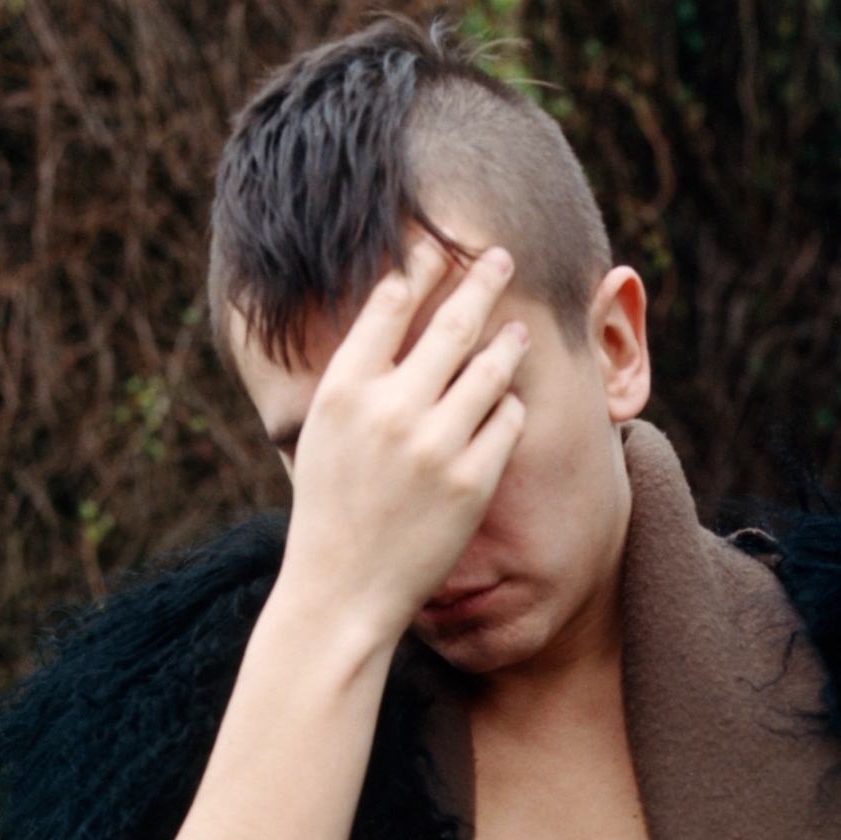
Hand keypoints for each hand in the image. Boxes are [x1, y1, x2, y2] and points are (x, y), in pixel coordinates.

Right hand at [275, 233, 529, 649]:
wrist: (341, 592)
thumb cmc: (329, 511)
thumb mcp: (324, 433)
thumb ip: (358, 378)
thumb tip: (391, 317)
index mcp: (344, 389)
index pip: (390, 302)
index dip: (421, 266)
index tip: (440, 245)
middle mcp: (389, 409)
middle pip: (450, 321)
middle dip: (481, 279)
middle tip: (499, 255)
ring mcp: (434, 445)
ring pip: (490, 368)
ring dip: (507, 342)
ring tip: (516, 332)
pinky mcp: (471, 480)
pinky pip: (506, 420)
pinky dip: (508, 408)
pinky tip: (504, 408)